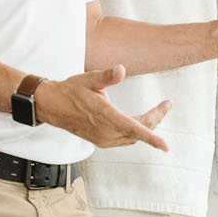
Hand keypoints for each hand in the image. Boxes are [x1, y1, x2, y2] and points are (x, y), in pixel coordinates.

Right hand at [36, 66, 171, 150]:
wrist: (51, 106)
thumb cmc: (71, 91)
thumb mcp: (89, 79)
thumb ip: (107, 76)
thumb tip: (120, 70)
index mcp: (105, 117)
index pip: (134, 129)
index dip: (152, 138)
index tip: (166, 146)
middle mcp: (105, 132)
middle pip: (139, 131)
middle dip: (156, 119)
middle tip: (166, 104)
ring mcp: (103, 139)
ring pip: (133, 137)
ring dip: (147, 127)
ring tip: (158, 111)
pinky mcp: (101, 141)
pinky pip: (125, 140)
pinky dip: (137, 132)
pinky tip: (140, 123)